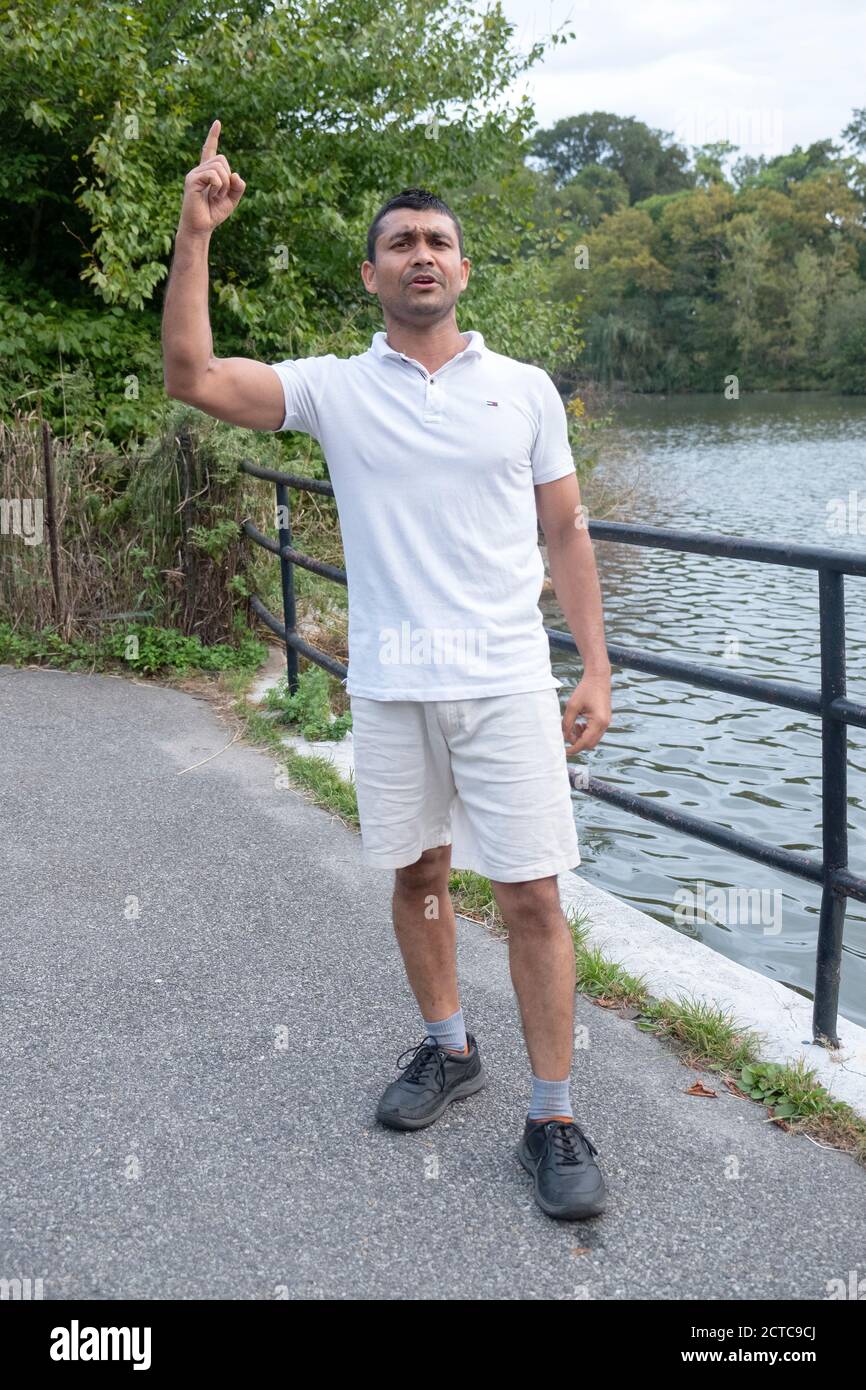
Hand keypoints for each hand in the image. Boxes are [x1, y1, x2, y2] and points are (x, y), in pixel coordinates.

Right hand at [178, 119, 245, 236]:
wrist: (201, 227)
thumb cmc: (214, 214)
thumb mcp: (232, 200)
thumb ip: (238, 186)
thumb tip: (236, 174)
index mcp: (208, 172)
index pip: (210, 150)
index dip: (213, 136)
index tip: (217, 122)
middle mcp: (200, 170)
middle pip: (222, 159)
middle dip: (228, 178)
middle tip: (220, 194)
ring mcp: (194, 173)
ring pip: (220, 166)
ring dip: (224, 184)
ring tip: (215, 196)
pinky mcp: (191, 180)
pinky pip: (213, 175)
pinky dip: (218, 186)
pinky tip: (211, 195)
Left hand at [562, 672, 610, 754]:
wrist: (598, 678)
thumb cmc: (585, 689)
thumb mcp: (572, 706)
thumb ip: (566, 723)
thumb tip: (562, 736)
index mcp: (598, 721)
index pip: (585, 742)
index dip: (573, 748)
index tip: (564, 752)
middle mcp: (605, 724)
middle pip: (590, 744)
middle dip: (577, 743)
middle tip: (566, 734)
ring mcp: (606, 723)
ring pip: (593, 739)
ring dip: (581, 737)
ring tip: (573, 726)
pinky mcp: (604, 720)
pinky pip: (595, 733)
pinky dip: (586, 733)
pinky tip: (578, 724)